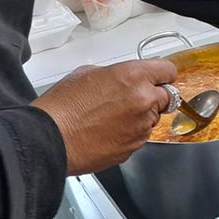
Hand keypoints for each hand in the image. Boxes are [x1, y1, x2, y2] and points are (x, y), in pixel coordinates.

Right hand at [31, 59, 176, 175]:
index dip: (162, 75)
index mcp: (134, 77)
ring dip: (141, 116)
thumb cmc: (63, 106)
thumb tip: (125, 79)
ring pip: (153, 118)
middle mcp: (144, 101)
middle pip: (167, 97)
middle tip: (132, 99)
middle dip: (154, 96)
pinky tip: (108, 131)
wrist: (50, 139)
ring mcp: (141, 127)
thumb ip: (117, 74)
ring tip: (111, 117)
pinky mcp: (134, 147)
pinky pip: (140, 136)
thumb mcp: (89, 73)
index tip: (159, 78)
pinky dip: (130, 133)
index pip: (168, 71)